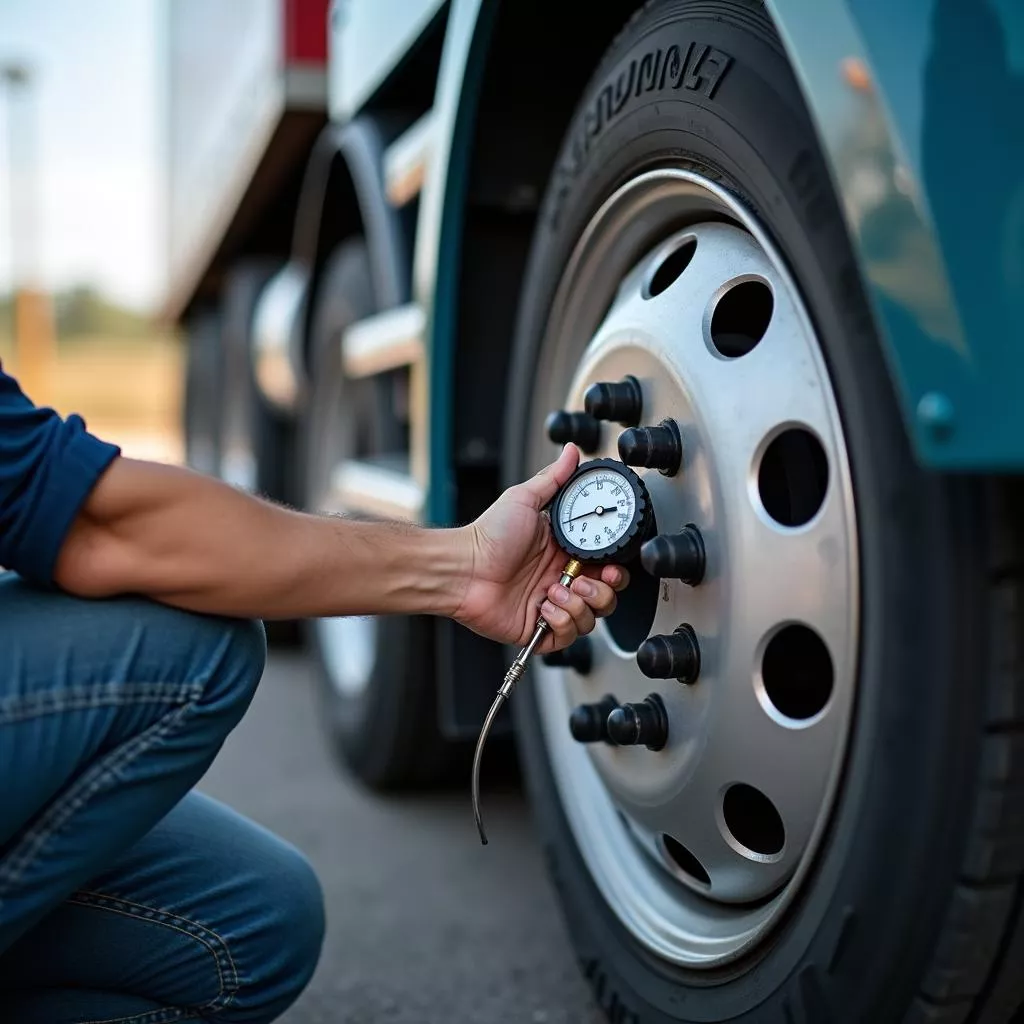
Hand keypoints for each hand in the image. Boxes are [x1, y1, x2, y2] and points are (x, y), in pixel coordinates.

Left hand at [454, 444, 629, 651]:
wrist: (462, 568)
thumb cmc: (486, 536)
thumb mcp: (524, 500)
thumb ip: (553, 478)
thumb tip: (572, 452)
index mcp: (564, 553)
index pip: (605, 566)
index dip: (614, 570)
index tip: (611, 565)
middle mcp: (560, 580)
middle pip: (605, 596)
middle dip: (604, 591)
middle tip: (585, 581)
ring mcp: (550, 605)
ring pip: (591, 618)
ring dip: (579, 605)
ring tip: (555, 590)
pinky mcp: (538, 628)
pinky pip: (567, 637)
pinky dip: (561, 622)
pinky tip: (545, 606)